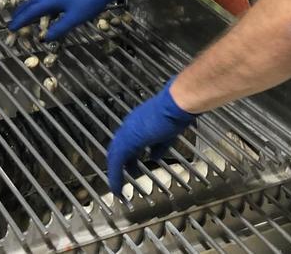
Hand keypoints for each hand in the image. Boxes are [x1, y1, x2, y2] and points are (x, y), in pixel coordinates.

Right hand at [8, 0, 123, 38]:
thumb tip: (44, 38)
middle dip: (22, 12)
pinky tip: (47, 13)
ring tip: (25, 16)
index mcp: (52, 0)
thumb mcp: (74, 18)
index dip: (21, 20)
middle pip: (32, 2)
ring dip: (30, 8)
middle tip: (13, 20)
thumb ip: (59, 28)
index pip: (32, 11)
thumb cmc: (89, 2)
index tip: (11, 28)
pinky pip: (48, 0)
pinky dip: (42, 6)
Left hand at [107, 79, 196, 194]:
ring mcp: (127, 132)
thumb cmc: (176, 112)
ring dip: (115, 173)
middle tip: (120, 177)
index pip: (128, 142)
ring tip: (117, 186)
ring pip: (114, 156)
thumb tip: (154, 156)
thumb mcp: (168, 133)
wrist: (176, 104)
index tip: (131, 164)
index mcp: (139, 123)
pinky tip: (117, 187)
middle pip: (118, 149)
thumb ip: (159, 147)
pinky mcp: (127, 141)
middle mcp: (130, 126)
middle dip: (119, 164)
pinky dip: (115, 176)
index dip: (128, 155)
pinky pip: (116, 162)